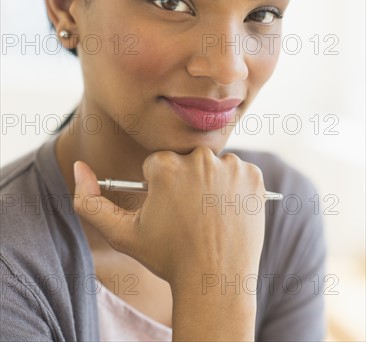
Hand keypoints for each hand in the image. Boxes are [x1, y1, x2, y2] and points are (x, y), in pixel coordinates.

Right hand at [73, 146, 265, 293]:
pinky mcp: (253, 175)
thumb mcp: (122, 233)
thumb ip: (89, 201)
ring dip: (210, 183)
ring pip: (212, 165)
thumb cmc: (167, 257)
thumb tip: (79, 166)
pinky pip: (237, 171)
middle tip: (190, 216)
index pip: (158, 165)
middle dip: (184, 182)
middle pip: (185, 161)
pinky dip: (234, 187)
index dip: (160, 190)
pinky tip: (228, 211)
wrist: (215, 281)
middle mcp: (199, 158)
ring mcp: (229, 166)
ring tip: (209, 215)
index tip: (169, 212)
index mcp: (165, 165)